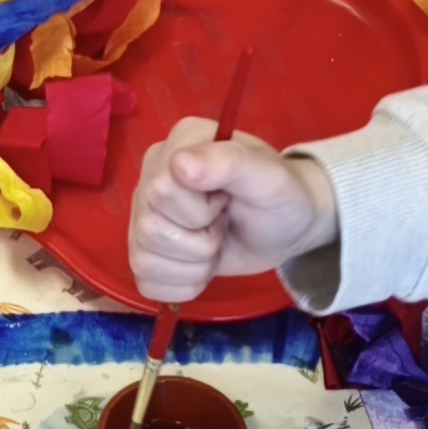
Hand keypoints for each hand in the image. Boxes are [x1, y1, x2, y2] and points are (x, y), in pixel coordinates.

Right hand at [129, 127, 336, 302]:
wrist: (284, 229)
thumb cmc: (278, 196)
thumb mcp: (268, 176)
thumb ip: (229, 162)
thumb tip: (180, 165)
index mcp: (178, 144)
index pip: (160, 192)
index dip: (200, 211)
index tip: (226, 200)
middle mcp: (152, 175)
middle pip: (150, 229)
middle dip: (201, 242)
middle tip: (224, 224)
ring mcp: (143, 214)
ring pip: (144, 260)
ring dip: (194, 265)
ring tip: (216, 244)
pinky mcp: (145, 249)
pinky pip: (146, 281)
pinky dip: (183, 284)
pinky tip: (202, 266)